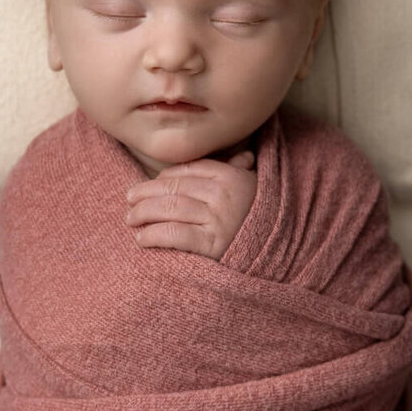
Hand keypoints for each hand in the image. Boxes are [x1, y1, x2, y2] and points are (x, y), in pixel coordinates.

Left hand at [124, 150, 256, 259]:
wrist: (281, 254)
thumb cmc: (260, 220)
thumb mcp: (253, 189)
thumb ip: (239, 170)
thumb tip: (241, 156)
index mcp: (230, 176)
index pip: (186, 171)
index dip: (162, 178)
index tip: (148, 185)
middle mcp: (223, 194)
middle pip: (172, 188)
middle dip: (145, 193)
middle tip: (129, 200)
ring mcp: (217, 219)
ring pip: (168, 208)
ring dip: (143, 213)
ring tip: (131, 219)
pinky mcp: (212, 245)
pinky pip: (173, 234)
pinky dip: (152, 235)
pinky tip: (142, 238)